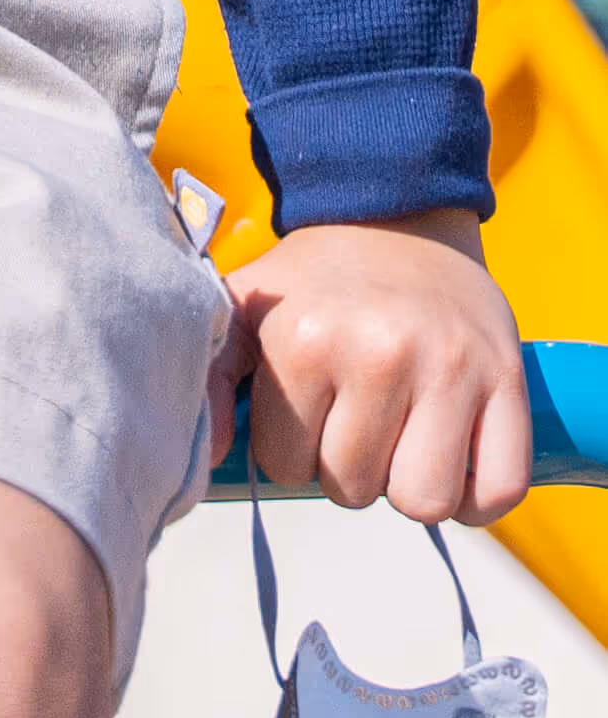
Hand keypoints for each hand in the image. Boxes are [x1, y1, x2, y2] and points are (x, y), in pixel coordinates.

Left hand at [229, 209, 532, 522]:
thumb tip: (210, 455)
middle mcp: (378, 352)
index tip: (307, 406)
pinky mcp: (507, 380)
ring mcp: (450, 368)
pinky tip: (454, 456)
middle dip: (348, 467)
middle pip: (353, 491)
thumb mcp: (246, 306)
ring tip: (401, 432)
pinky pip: (499, 492)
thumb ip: (211, 376)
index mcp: (305, 339)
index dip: (291, 448)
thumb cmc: (316, 279)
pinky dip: (477, 496)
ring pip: (424, 502)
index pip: (285, 467)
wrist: (398, 215)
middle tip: (356, 413)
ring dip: (409, 483)